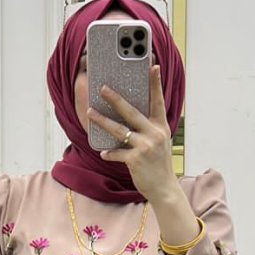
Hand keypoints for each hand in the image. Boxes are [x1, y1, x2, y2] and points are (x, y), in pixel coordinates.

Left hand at [89, 63, 176, 202]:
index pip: (158, 101)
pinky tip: (103, 152)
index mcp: (161, 126)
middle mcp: (154, 134)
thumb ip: (148, 128)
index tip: (152, 67)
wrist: (164, 187)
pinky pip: (117, 152)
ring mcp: (145, 146)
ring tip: (90, 112)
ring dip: (103, 121)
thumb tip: (128, 115)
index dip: (155, 84)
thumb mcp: (159, 141)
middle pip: (132, 112)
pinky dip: (109, 153)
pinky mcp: (135, 159)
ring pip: (120, 130)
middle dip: (116, 99)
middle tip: (103, 88)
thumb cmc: (158, 163)